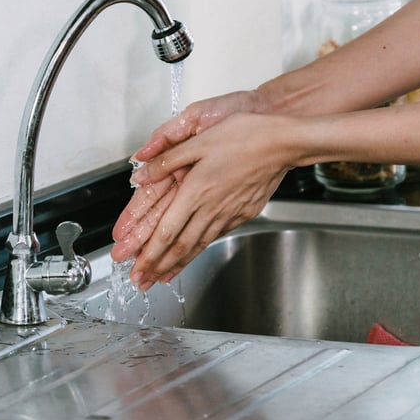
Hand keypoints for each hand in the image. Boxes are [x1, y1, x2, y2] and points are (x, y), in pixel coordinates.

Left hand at [110, 90, 268, 261]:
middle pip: (180, 246)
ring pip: (198, 245)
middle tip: (143, 282)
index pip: (166, 232)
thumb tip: (140, 174)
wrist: (283, 143)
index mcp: (196, 192)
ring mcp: (229, 213)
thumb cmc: (245, 136)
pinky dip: (201, 249)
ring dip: (178, 263)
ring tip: (163, 277)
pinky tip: (196, 252)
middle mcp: (211, 208)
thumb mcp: (199, 142)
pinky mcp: (243, 212)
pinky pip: (216, 236)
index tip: (136, 269)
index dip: (149, 255)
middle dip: (158, 267)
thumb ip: (167, 161)